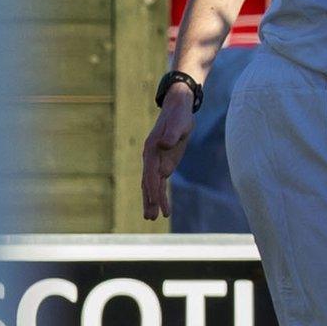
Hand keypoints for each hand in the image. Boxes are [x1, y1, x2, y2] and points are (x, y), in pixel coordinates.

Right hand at [141, 81, 196, 220]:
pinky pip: (160, 181)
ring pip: (152, 185)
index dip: (152, 188)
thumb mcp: (178, 123)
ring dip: (153, 200)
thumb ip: (171, 134)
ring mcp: (156, 161)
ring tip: (153, 218)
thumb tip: (164, 145)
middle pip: (148, 182)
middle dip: (149, 200)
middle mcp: (150, 157)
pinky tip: (163, 206)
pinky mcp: (164, 162)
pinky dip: (161, 194)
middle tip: (150, 217)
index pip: (150, 173)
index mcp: (151, 149)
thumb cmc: (178, 115)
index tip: (155, 202)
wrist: (178, 107)